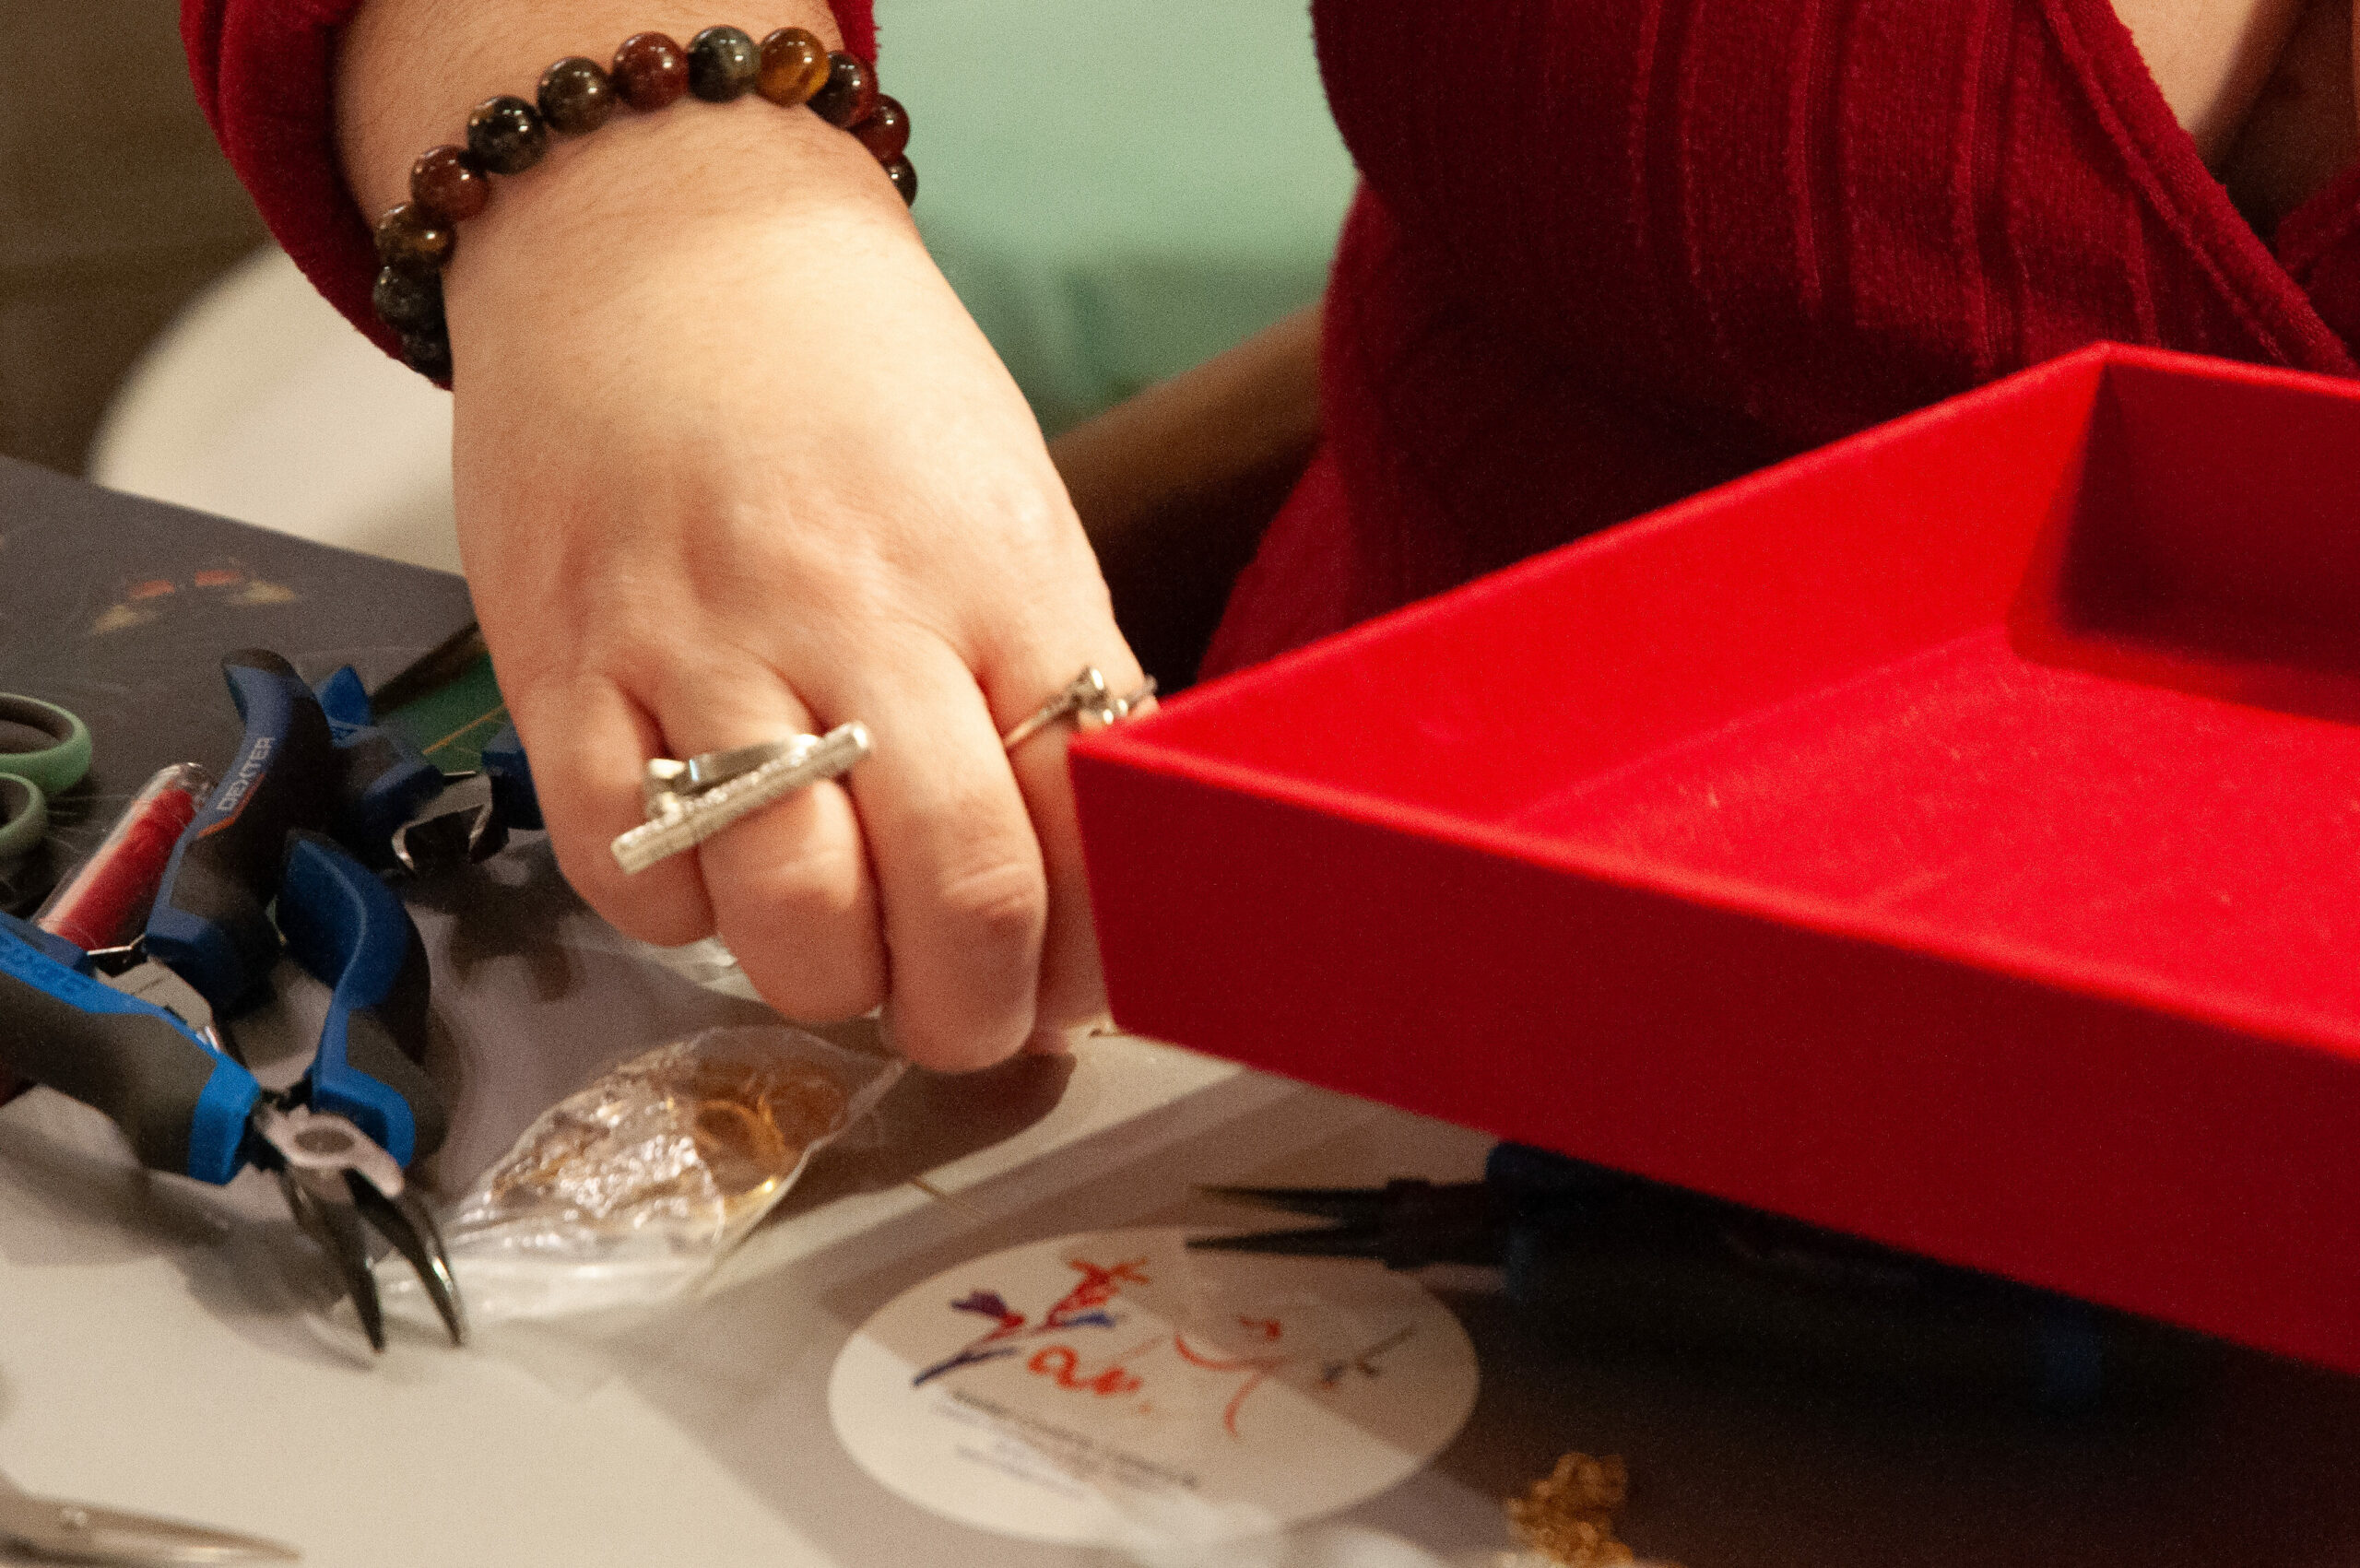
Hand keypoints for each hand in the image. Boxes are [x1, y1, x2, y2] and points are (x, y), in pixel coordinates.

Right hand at [442, 103, 1142, 1067]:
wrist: (658, 231)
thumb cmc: (859, 383)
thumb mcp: (1010, 507)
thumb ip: (1052, 681)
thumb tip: (1083, 882)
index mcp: (1005, 577)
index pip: (1092, 821)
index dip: (1095, 955)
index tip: (1072, 991)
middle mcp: (865, 614)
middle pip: (959, 893)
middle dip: (975, 1015)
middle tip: (964, 1023)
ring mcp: (705, 640)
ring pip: (790, 913)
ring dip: (832, 984)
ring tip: (841, 951)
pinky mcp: (563, 659)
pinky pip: (626, 866)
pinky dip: (680, 918)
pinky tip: (712, 873)